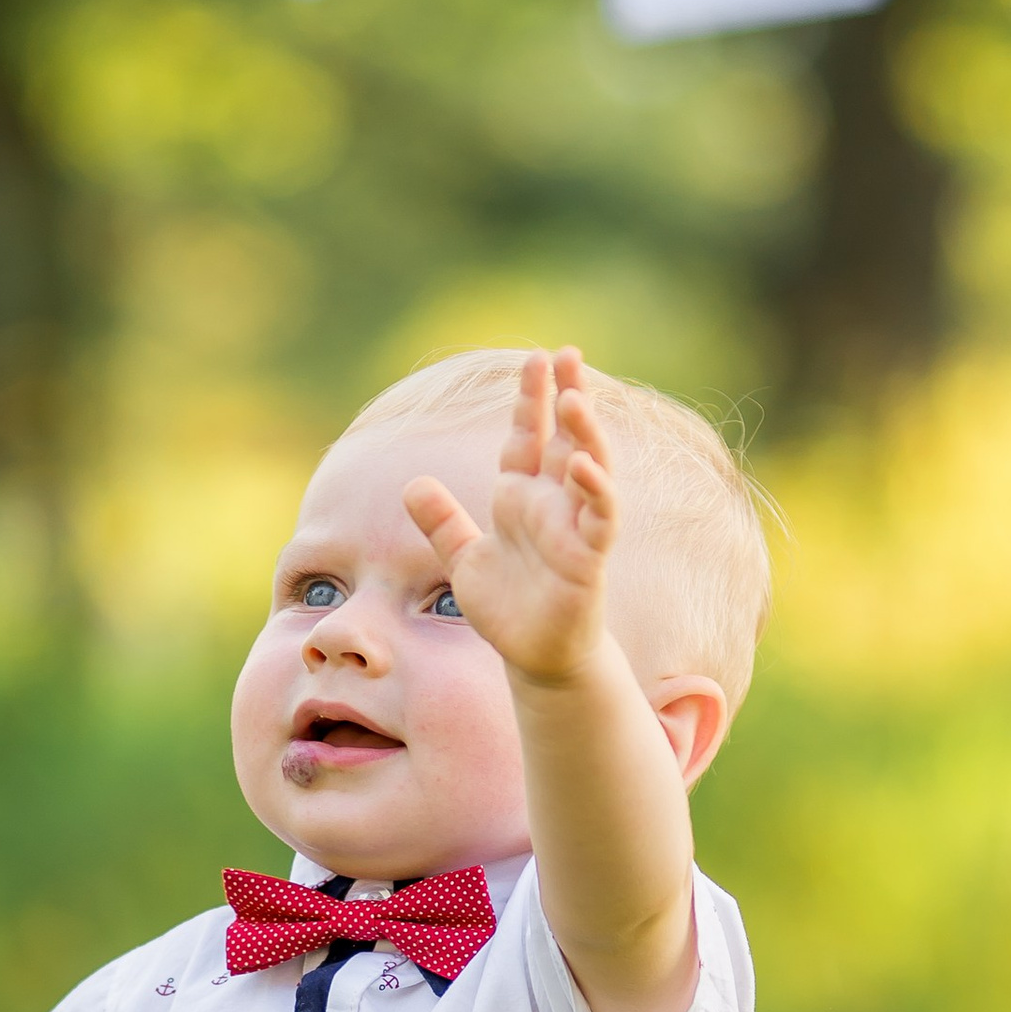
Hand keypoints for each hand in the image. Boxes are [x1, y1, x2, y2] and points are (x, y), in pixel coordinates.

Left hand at [405, 345, 615, 687]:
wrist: (534, 657)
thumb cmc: (508, 607)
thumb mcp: (463, 559)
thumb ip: (442, 522)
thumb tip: (412, 484)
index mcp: (521, 498)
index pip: (528, 437)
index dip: (531, 399)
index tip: (536, 358)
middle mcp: (552, 505)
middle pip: (565, 438)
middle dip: (568, 397)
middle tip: (569, 354)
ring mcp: (574, 528)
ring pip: (589, 468)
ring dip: (584, 433)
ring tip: (573, 397)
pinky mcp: (589, 558)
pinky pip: (598, 517)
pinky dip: (593, 489)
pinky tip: (579, 463)